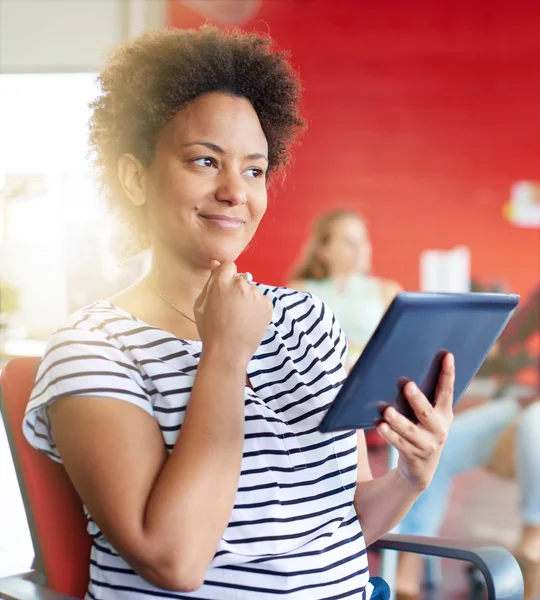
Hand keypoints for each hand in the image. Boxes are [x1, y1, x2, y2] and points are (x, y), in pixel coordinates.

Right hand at [194, 260, 272, 365]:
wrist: (228, 352)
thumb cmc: (210, 330)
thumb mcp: (201, 304)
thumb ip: (210, 281)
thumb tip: (216, 264)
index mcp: (222, 282)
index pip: (228, 265)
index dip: (225, 277)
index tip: (224, 291)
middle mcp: (241, 284)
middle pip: (240, 278)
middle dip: (236, 289)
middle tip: (230, 309)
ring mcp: (256, 295)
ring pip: (252, 290)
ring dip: (247, 299)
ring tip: (239, 318)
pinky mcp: (267, 305)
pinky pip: (261, 300)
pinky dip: (257, 308)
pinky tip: (248, 321)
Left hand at [376, 352, 454, 490]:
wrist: (421, 468)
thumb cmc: (420, 429)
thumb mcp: (426, 414)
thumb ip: (418, 396)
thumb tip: (396, 369)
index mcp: (444, 414)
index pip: (447, 392)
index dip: (448, 374)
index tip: (447, 355)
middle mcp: (439, 429)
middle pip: (426, 412)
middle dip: (417, 399)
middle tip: (406, 384)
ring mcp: (427, 444)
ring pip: (410, 430)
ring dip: (397, 420)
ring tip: (386, 410)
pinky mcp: (414, 455)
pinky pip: (399, 443)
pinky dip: (388, 434)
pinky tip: (379, 424)